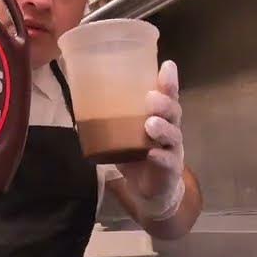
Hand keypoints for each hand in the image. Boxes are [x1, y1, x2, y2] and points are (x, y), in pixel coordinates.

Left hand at [117, 60, 185, 220]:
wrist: (149, 190)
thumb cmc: (137, 155)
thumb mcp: (124, 134)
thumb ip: (111, 118)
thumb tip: (82, 98)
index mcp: (161, 118)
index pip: (168, 96)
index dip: (169, 82)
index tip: (167, 65)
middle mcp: (171, 130)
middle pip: (174, 112)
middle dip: (164, 103)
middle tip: (151, 98)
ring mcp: (172, 151)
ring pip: (173, 136)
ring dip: (163, 128)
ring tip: (150, 123)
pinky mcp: (170, 170)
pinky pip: (167, 162)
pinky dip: (160, 157)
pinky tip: (153, 154)